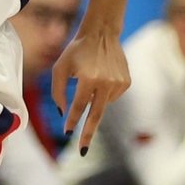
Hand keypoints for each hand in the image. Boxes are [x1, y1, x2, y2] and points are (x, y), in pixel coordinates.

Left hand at [51, 25, 130, 154]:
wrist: (101, 33)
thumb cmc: (76, 51)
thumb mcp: (60, 68)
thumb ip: (58, 92)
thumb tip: (64, 114)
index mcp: (89, 78)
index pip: (78, 106)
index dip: (72, 121)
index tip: (67, 132)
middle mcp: (106, 83)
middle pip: (96, 115)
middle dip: (88, 134)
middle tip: (82, 150)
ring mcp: (119, 83)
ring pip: (103, 105)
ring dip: (93, 101)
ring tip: (91, 79)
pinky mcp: (126, 82)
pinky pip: (111, 97)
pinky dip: (103, 94)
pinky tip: (101, 78)